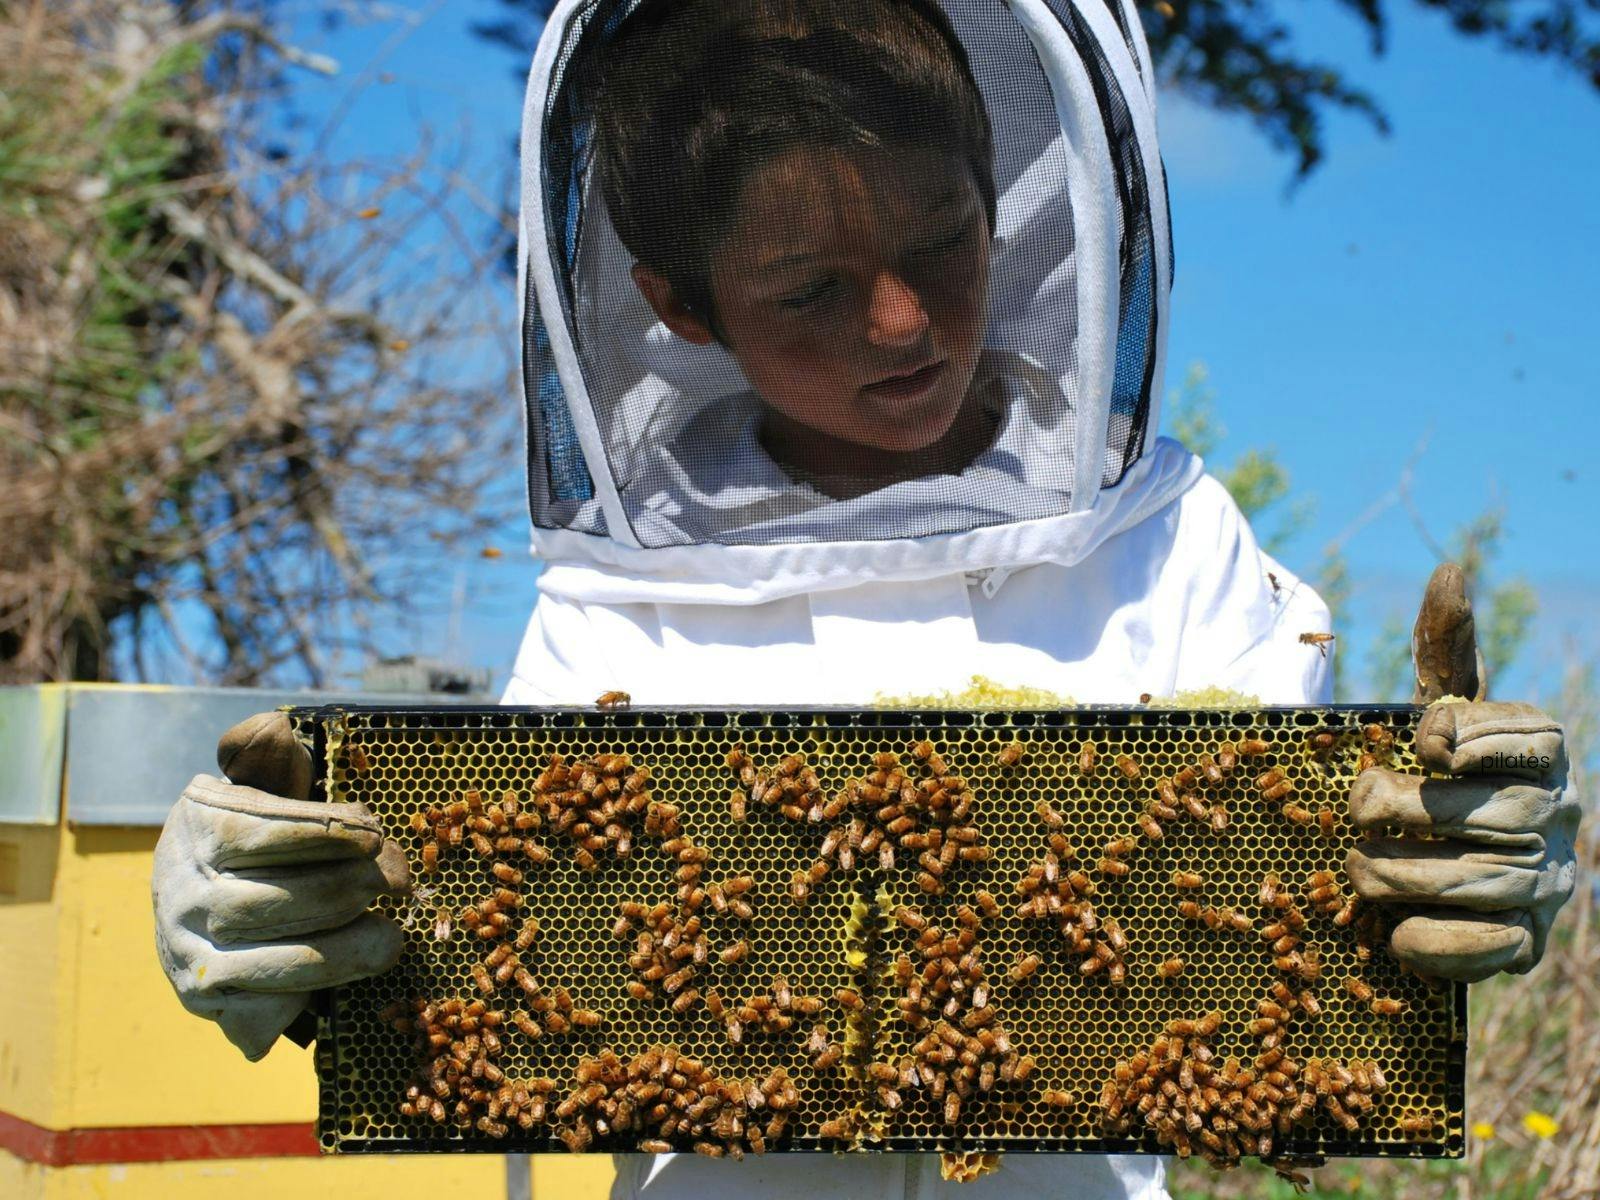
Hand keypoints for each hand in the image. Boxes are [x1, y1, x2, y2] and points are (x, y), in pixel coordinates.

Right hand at [152, 712, 409, 1059]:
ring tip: (391, 937)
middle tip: (398, 882)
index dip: (327, 833)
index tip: (374, 834)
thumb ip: (270, 756)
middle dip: (349, 889)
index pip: (262, 831)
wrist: (200, 904)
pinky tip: (348, 977)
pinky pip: (262, 1011)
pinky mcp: (207, 1003)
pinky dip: (308, 999)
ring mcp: (188, 954)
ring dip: (344, 951)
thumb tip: (276, 728)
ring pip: (274, 961)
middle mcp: (181, 895)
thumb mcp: (258, 785)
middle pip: (274, 901)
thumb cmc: (255, 836)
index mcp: (198, 828)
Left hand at [1345, 564, 1579, 981]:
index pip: (1534, 737)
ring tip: (1358, 869)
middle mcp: (1562, 817)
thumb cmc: (1439, 770)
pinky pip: (1497, 950)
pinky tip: (1395, 933)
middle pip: (1500, 817)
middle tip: (1357, 811)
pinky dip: (1439, 944)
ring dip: (1408, 876)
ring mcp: (1551, 885)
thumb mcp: (1440, 706)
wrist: (1441, 856)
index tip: (1419, 741)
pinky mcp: (1528, 944)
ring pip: (1491, 883)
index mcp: (1545, 754)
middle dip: (1413, 813)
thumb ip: (1446, 649)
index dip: (1474, 736)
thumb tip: (1450, 572)